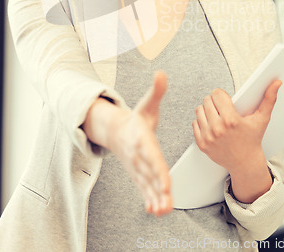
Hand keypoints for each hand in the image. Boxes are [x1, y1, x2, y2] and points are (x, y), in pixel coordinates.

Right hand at [83, 71, 171, 215]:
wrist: (115, 131)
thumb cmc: (137, 118)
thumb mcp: (147, 104)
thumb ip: (156, 91)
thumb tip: (161, 73)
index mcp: (141, 138)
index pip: (152, 156)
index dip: (159, 170)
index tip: (166, 184)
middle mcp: (138, 155)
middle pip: (149, 174)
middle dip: (158, 189)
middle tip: (167, 204)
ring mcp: (137, 167)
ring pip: (147, 185)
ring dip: (155, 198)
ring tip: (164, 211)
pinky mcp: (138, 174)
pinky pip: (144, 189)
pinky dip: (149, 199)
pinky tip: (157, 211)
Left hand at [192, 80, 281, 201]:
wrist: (245, 163)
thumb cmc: (253, 138)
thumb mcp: (262, 119)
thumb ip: (269, 99)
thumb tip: (277, 82)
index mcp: (231, 120)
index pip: (217, 94)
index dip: (222, 95)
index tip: (226, 99)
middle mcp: (218, 129)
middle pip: (207, 100)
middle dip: (214, 102)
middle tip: (222, 107)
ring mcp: (208, 137)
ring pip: (199, 110)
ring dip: (206, 111)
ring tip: (216, 115)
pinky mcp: (202, 144)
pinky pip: (195, 123)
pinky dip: (202, 122)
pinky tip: (211, 125)